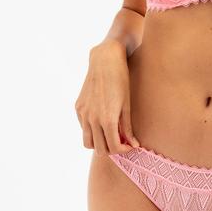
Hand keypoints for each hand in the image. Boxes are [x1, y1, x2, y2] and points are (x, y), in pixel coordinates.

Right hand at [74, 40, 140, 155]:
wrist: (105, 60)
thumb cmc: (121, 80)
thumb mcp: (127, 104)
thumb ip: (127, 127)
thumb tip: (133, 144)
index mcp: (108, 119)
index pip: (114, 147)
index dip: (124, 150)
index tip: (130, 146)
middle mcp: (93, 119)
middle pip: (100, 149)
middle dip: (112, 149)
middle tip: (121, 141)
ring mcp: (83, 114)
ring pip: (87, 142)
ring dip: (99, 143)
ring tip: (110, 135)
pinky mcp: (78, 107)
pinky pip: (83, 127)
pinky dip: (92, 130)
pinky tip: (101, 121)